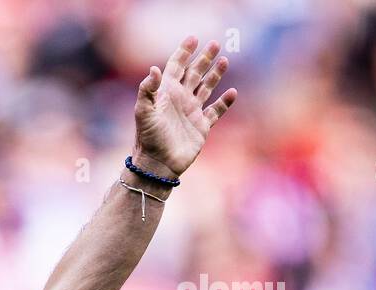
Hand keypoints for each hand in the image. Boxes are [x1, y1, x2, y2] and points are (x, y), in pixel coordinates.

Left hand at [133, 36, 236, 178]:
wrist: (157, 164)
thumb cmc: (148, 138)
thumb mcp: (143, 112)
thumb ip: (147, 90)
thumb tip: (154, 69)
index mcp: (166, 94)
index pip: (176, 67)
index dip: (183, 53)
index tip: (193, 38)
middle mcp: (180, 100)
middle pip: (194, 73)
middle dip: (204, 58)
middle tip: (215, 44)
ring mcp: (191, 112)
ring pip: (206, 88)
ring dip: (215, 74)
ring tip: (224, 60)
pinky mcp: (201, 126)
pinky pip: (216, 111)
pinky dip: (225, 102)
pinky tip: (232, 93)